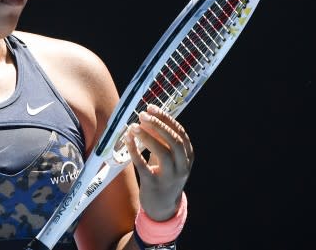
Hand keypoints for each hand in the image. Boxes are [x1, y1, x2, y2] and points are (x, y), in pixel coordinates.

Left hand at [124, 104, 193, 220]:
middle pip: (175, 141)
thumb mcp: (167, 157)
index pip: (180, 133)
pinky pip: (144, 166)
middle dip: (159, 125)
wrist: (162, 207)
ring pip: (163, 153)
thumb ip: (160, 140)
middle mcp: (182, 166)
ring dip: (148, 137)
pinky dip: (135, 151)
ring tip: (134, 126)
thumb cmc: (164, 175)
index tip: (151, 108)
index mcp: (188, 157)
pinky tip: (127, 140)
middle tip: (142, 114)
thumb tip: (146, 118)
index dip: (166, 119)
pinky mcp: (154, 185)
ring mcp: (170, 177)